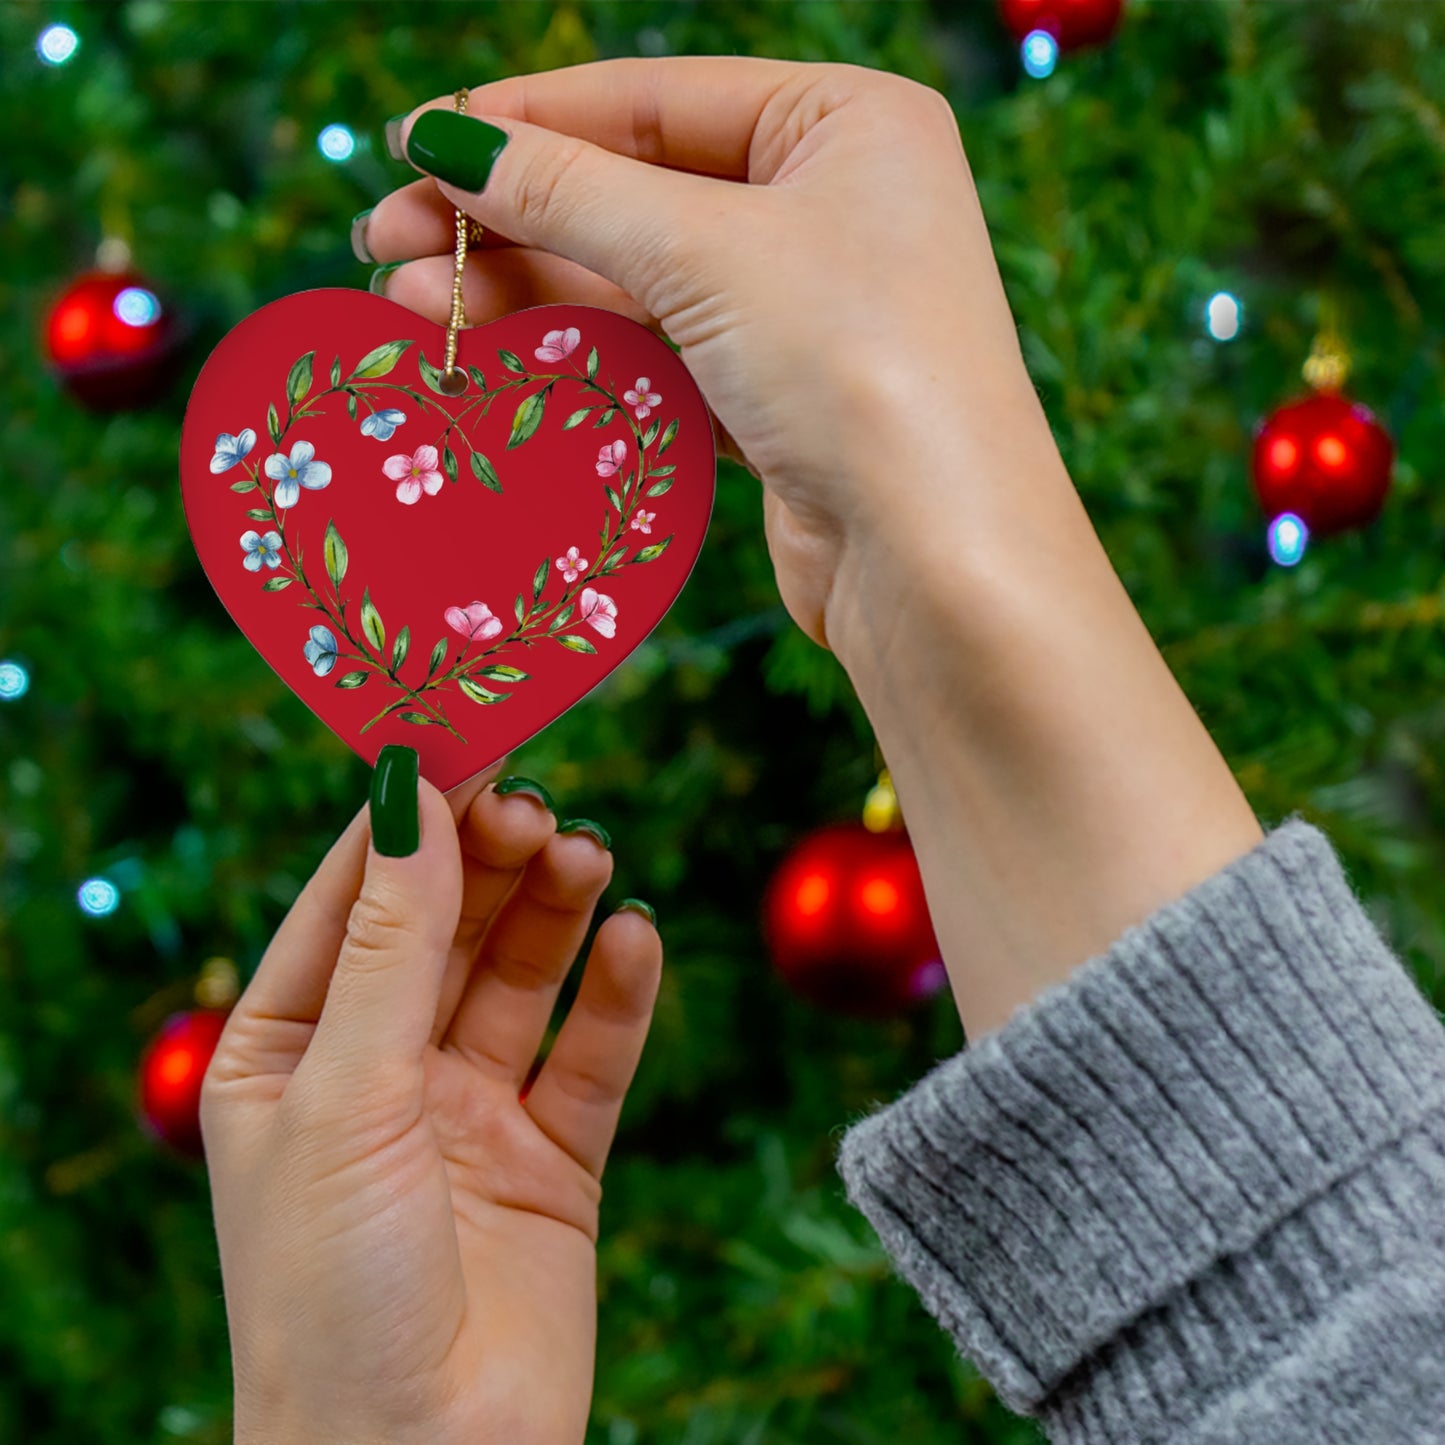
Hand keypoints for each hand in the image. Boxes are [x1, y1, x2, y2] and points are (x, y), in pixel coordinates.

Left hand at [201, 761, 661, 1444]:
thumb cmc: (332, 1292)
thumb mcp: (346, 1094)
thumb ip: (391, 942)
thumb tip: (412, 791)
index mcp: (288, 1051)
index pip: (352, 898)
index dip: (408, 816)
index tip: (467, 733)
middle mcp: (379, 1071)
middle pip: (446, 925)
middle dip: (489, 860)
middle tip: (537, 807)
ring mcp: (469, 1113)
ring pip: (521, 977)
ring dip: (555, 911)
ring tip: (588, 857)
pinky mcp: (552, 1159)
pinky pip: (591, 1055)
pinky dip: (617, 995)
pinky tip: (635, 940)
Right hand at [361, 60, 1262, 1040]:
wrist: (938, 562)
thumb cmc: (855, 368)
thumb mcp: (704, 252)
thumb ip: (568, 192)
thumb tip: (443, 141)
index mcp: (846, 123)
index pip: (655, 98)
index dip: (526, 120)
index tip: (414, 146)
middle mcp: (832, 205)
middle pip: (635, 191)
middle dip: (508, 218)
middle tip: (384, 241)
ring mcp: (805, 307)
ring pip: (637, 280)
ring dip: (524, 289)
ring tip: (409, 303)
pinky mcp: (777, 397)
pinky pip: (657, 353)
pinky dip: (577, 351)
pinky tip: (491, 353)